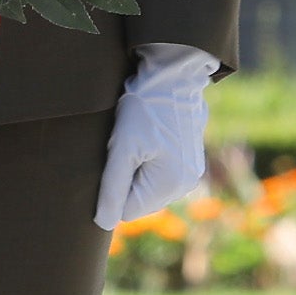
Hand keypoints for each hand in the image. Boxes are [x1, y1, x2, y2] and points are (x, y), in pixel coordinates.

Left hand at [94, 42, 214, 227]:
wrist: (172, 71)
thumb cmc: (145, 106)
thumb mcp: (122, 146)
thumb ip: (112, 187)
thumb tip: (103, 223)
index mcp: (171, 185)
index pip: (127, 210)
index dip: (113, 186)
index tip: (115, 156)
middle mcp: (186, 183)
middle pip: (139, 198)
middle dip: (126, 176)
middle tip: (126, 143)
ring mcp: (191, 170)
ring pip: (147, 184)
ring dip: (136, 166)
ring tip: (138, 136)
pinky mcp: (190, 157)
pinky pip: (159, 170)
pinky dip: (148, 157)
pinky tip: (148, 134)